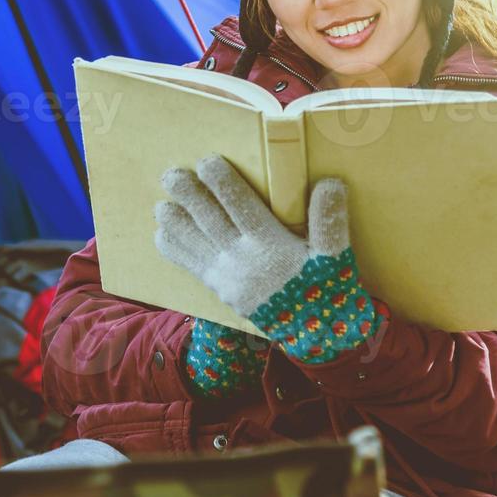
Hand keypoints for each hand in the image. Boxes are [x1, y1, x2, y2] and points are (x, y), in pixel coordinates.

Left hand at [155, 154, 384, 364]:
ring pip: (195, 243)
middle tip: (170, 175)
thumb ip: (330, 220)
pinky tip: (162, 233)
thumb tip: (331, 183)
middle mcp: (243, 260)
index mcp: (271, 246)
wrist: (315, 335)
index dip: (223, 184)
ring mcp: (227, 276)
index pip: (242, 208)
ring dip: (176, 223)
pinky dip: (175, 250)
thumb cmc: (326, 289)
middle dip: (189, 197)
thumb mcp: (335, 256)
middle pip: (211, 222)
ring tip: (160, 204)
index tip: (206, 161)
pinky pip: (192, 266)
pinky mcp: (220, 289)